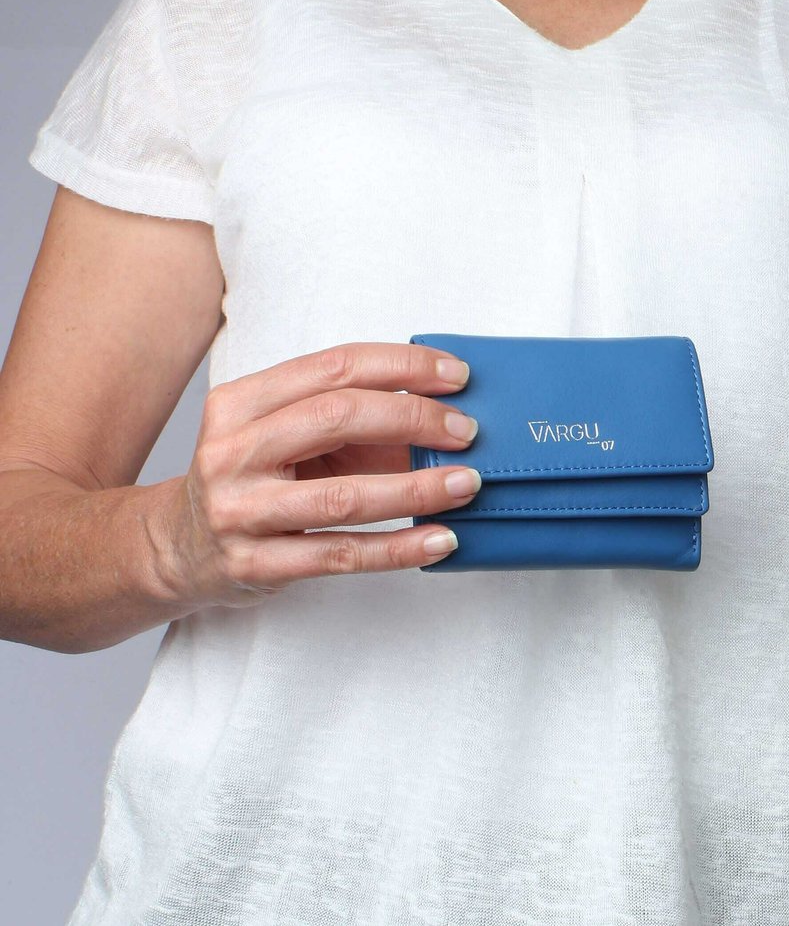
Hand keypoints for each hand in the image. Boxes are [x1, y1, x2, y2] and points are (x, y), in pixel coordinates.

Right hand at [158, 342, 480, 608]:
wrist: (177, 547)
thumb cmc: (248, 480)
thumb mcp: (282, 436)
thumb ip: (347, 421)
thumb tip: (439, 416)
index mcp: (239, 402)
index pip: (334, 367)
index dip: (402, 367)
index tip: (455, 377)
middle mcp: (232, 451)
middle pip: (338, 417)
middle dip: (415, 419)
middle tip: (467, 431)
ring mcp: (240, 511)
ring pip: (345, 496)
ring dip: (417, 488)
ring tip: (467, 483)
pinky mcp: (256, 565)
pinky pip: (342, 555)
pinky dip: (400, 548)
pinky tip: (440, 539)